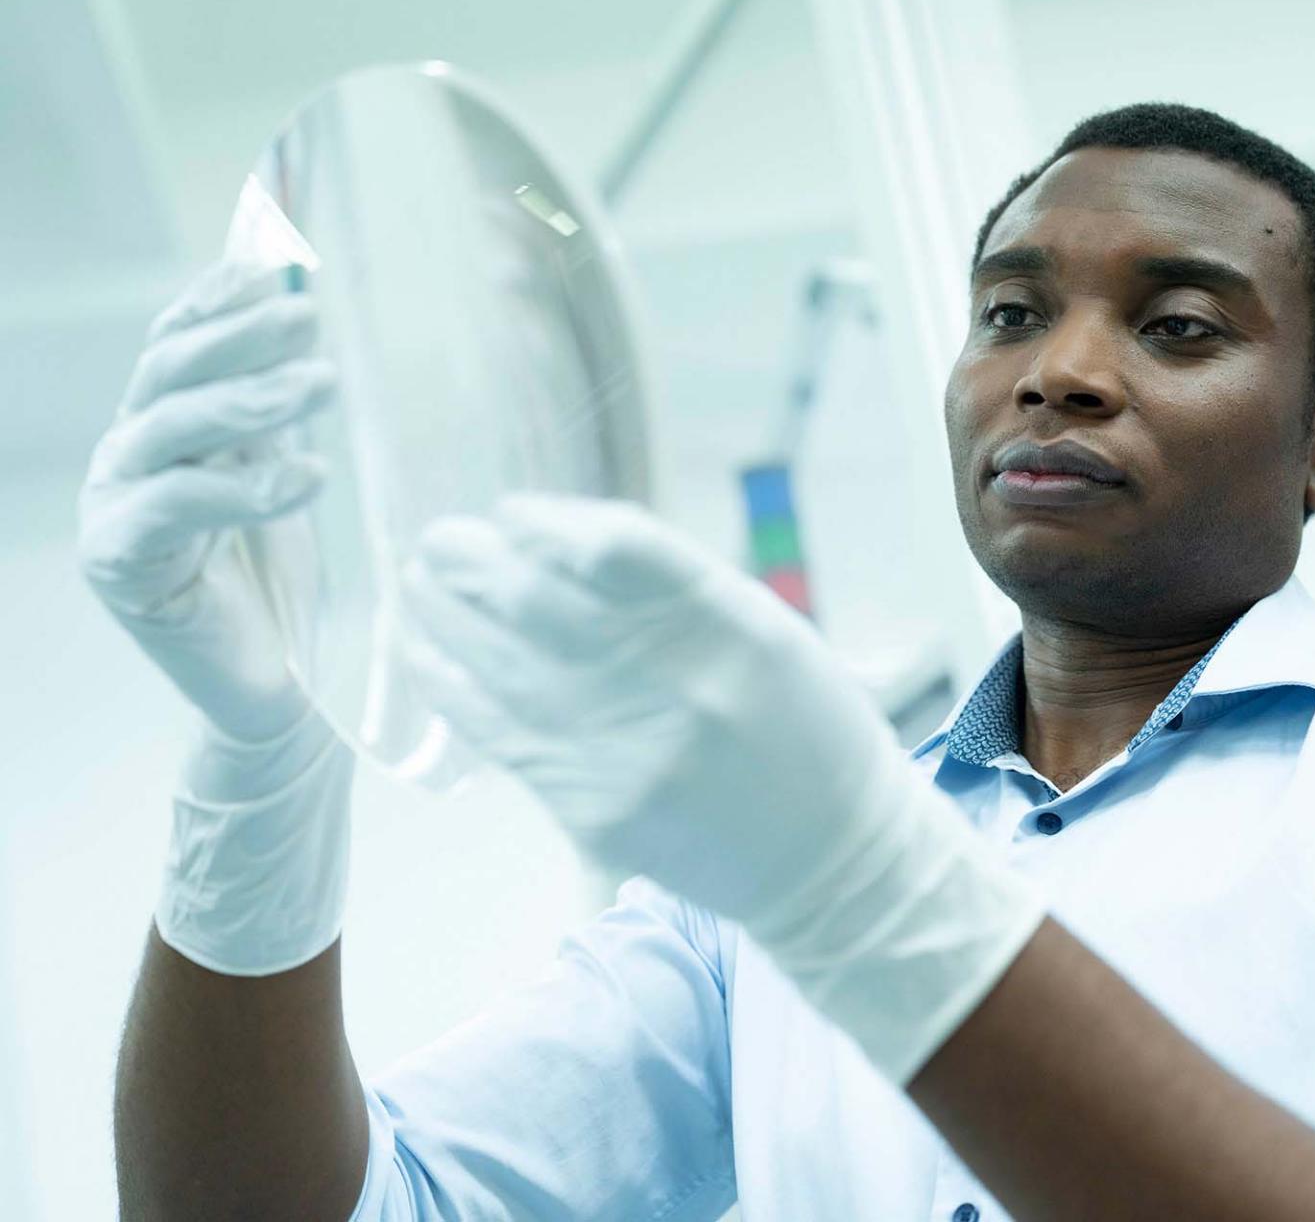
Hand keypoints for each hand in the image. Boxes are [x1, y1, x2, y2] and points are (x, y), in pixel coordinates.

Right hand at [82, 259, 355, 975]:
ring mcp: (114, 511)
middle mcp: (126, 461)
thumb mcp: (280, 469)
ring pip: (171, 432)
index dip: (216, 302)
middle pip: (172, 376)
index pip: (178, 347)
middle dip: (241, 339)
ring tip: (324, 384)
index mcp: (159, 430)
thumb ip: (275, 399)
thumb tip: (294, 297)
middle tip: (313, 319)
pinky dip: (245, 487)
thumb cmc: (278, 578)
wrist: (273, 683)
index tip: (272, 264)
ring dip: (250, 399)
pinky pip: (179, 509)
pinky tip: (310, 475)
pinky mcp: (122, 566)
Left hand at [397, 493, 903, 926]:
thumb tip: (559, 540)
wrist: (830, 865)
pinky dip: (451, 685)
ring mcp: (628, 755)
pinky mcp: (592, 810)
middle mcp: (678, 688)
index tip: (513, 513)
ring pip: (503, 665)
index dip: (548, 525)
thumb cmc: (804, 733)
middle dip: (475, 561)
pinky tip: (425, 653)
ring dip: (445, 614)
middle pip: (543, 603)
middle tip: (442, 538)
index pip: (620, 551)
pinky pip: (499, 734)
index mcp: (736, 630)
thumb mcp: (768, 635)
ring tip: (420, 580)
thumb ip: (674, 591)